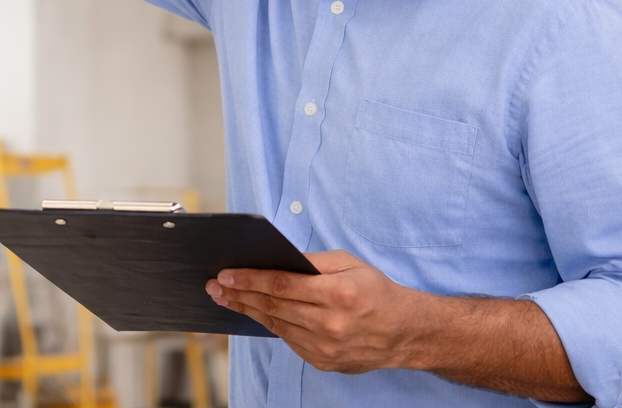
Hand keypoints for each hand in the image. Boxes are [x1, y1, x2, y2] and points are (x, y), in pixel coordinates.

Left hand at [206, 252, 586, 401]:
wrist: (406, 333)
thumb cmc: (377, 291)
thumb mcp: (349, 264)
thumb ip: (313, 263)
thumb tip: (276, 258)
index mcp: (339, 294)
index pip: (282, 285)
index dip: (250, 279)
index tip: (226, 273)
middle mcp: (331, 324)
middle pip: (273, 306)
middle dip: (240, 294)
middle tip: (215, 285)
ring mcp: (326, 347)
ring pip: (275, 325)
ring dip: (248, 310)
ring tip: (227, 297)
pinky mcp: (323, 362)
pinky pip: (288, 339)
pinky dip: (270, 325)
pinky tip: (255, 312)